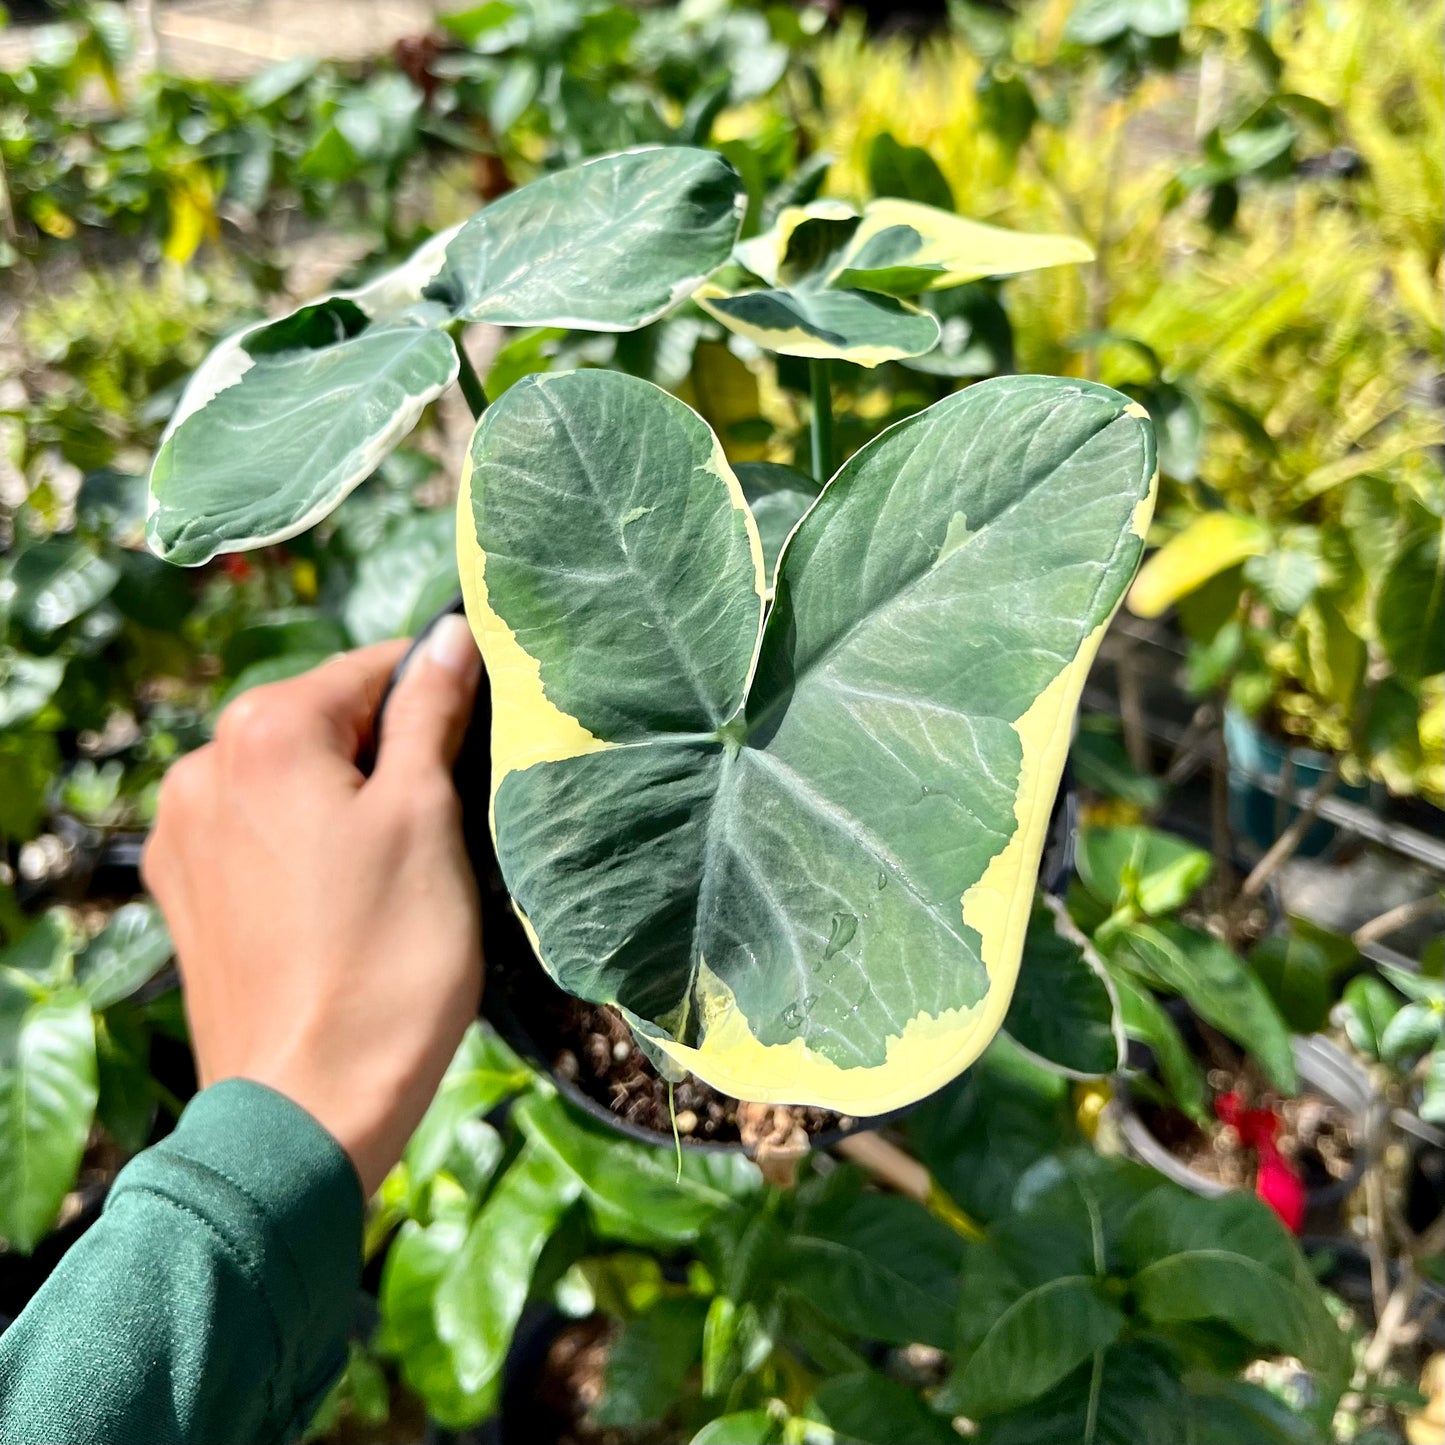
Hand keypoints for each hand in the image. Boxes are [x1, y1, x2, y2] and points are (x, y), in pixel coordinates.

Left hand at [143, 618, 483, 1194]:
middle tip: (444, 823)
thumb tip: (449, 637)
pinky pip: (257, 831)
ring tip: (395, 870)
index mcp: (264, 731)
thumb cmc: (388, 957)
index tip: (479, 747)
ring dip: (346, 798)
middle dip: (388, 753)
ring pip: (291, 776)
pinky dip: (305, 842)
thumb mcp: (428, 818)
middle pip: (325, 720)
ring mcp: (182, 833)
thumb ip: (431, 713)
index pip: (374, 668)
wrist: (310, 1105)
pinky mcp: (181, 892)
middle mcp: (203, 766)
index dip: (439, 697)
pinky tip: (342, 898)